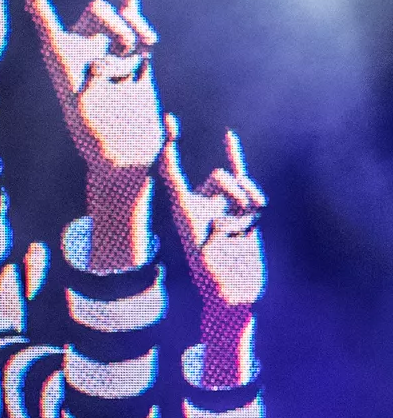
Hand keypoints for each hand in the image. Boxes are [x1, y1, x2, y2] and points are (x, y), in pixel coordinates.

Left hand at [21, 0, 161, 269]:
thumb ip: (88, 79)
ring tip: (129, 73)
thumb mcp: (82, 108)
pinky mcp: (130, 52)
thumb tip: (98, 58)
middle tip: (118, 66)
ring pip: (125, 18)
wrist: (124, 155)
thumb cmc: (98, 139)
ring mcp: (104, 46)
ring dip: (134, 42)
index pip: (40, 7)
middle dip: (114, 29)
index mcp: (57, 55)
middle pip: (98, 9)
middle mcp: (77, 45)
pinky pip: (130, 11)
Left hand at [160, 114, 263, 385]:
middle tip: (234, 224)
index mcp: (185, 213)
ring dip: (248, 201)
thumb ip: (211, 244)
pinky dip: (235, 158)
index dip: (170, 147)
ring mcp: (221, 207)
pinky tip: (228, 137)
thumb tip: (219, 227)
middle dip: (233, 191)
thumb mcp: (208, 262)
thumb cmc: (217, 284)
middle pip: (219, 176)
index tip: (169, 122)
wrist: (232, 294)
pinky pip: (241, 179)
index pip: (173, 174)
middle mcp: (201, 205)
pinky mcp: (240, 212)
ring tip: (242, 228)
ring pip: (240, 183)